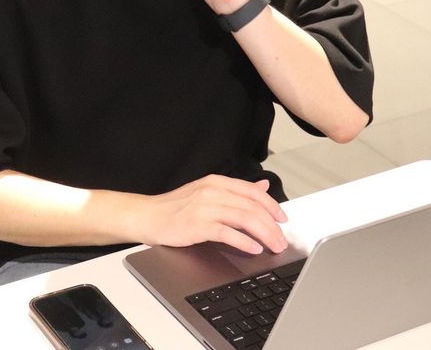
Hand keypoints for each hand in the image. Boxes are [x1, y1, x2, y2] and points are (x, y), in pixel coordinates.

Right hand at [133, 175, 288, 254]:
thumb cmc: (175, 207)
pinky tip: (253, 249)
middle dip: (272, 226)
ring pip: (244, 218)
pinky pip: (227, 232)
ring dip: (264, 234)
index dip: (272, 206)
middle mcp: (212, 191)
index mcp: (216, 182)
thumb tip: (263, 186)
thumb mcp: (207, 192)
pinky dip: (244, 241)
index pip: (253, 192)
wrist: (147, 216)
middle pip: (252, 207)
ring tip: (273, 246)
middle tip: (281, 240)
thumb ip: (235, 190)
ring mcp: (204, 207)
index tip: (283, 219)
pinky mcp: (197, 225)